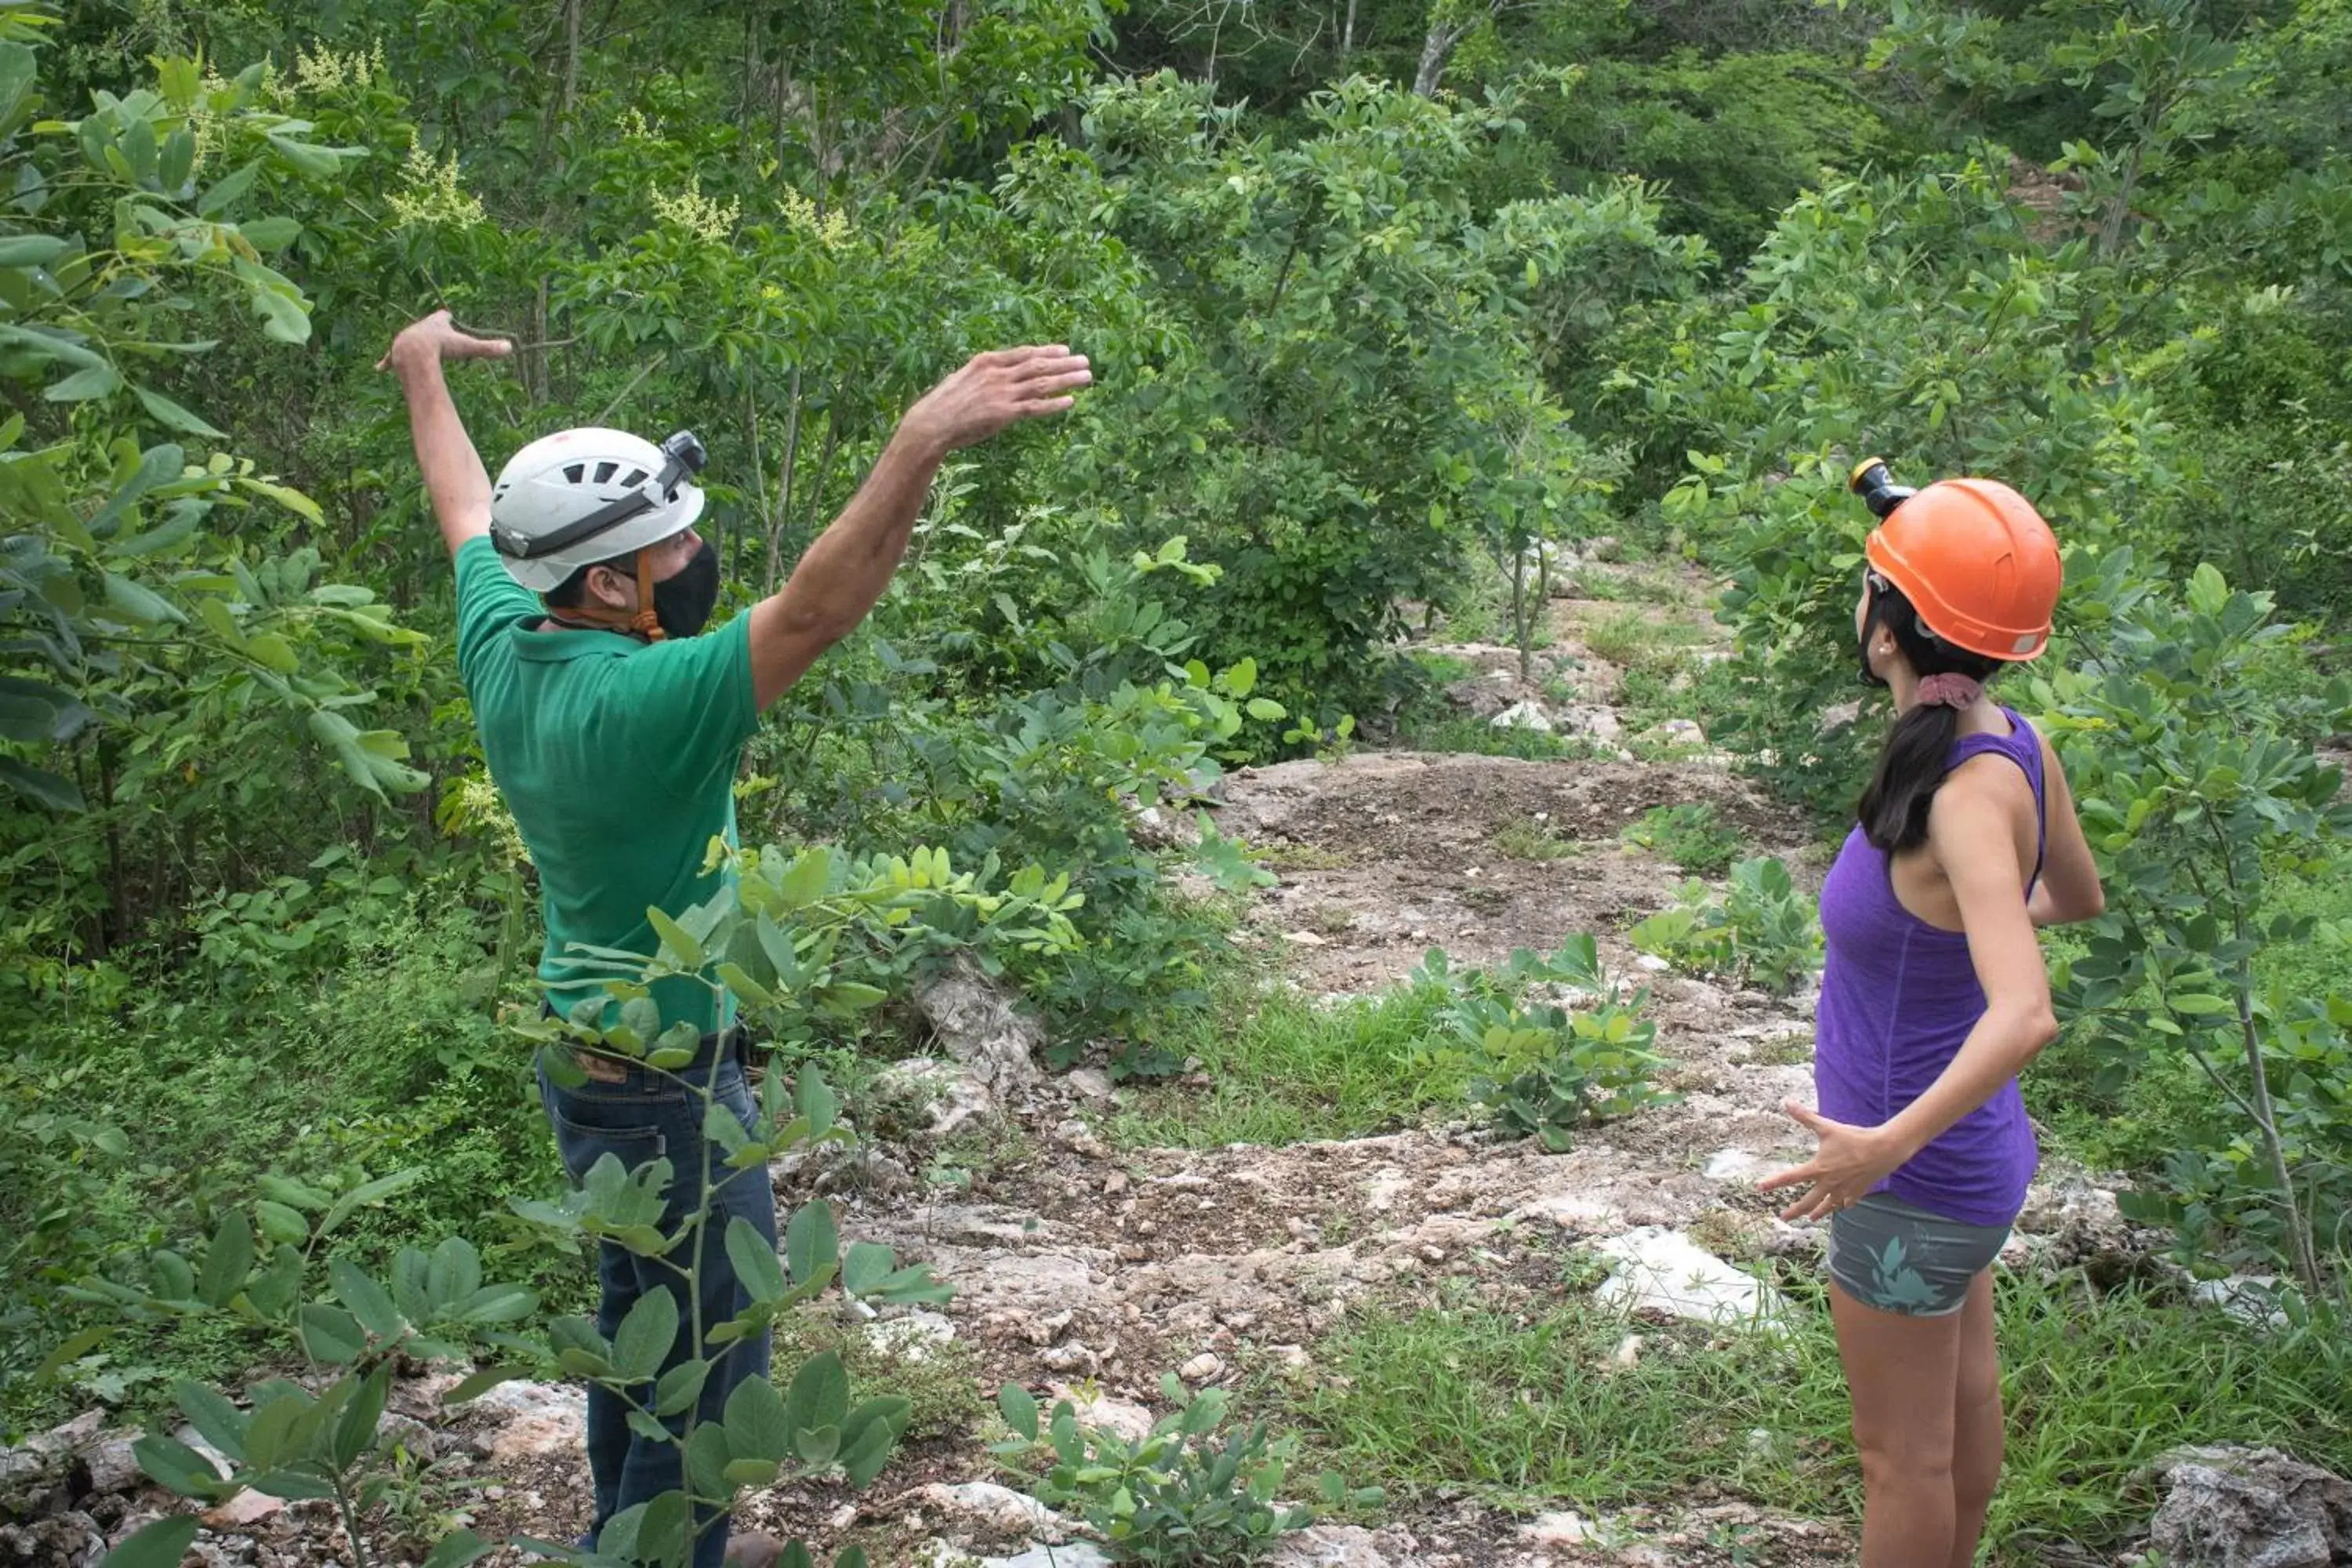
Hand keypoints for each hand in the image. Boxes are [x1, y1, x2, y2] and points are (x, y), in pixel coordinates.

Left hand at [377, 309, 512, 374]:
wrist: (415, 352)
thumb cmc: (441, 347)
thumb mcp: (467, 347)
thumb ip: (487, 348)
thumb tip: (511, 347)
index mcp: (435, 323)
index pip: (442, 316)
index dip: (446, 318)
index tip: (448, 317)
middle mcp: (419, 328)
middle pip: (425, 327)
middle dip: (430, 330)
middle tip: (435, 335)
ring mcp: (405, 339)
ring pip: (409, 340)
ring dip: (413, 343)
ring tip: (414, 348)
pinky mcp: (395, 353)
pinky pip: (390, 358)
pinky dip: (387, 362)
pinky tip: (379, 368)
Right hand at [900, 346, 1091, 456]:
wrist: (931, 422)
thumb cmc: (942, 404)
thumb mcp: (962, 379)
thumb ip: (983, 375)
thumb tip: (996, 374)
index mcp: (987, 361)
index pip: (1024, 353)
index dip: (1047, 351)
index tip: (1064, 350)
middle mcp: (998, 374)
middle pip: (1039, 364)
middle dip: (1065, 363)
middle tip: (1085, 361)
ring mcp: (1002, 393)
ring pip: (1042, 383)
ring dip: (1067, 379)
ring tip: (1086, 377)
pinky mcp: (1004, 414)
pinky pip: (1036, 407)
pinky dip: (1054, 404)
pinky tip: (1070, 401)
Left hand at [1756, 1100, 1906, 1221]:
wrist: (1884, 1149)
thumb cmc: (1854, 1137)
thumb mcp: (1827, 1126)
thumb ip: (1805, 1117)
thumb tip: (1786, 1102)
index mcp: (1819, 1168)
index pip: (1790, 1178)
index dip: (1773, 1183)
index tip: (1759, 1188)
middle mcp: (1829, 1183)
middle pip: (1808, 1202)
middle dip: (1795, 1210)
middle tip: (1784, 1217)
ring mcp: (1845, 1189)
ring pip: (1828, 1206)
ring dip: (1818, 1212)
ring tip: (1811, 1218)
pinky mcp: (1859, 1191)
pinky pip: (1848, 1202)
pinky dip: (1843, 1205)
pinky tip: (1843, 1206)